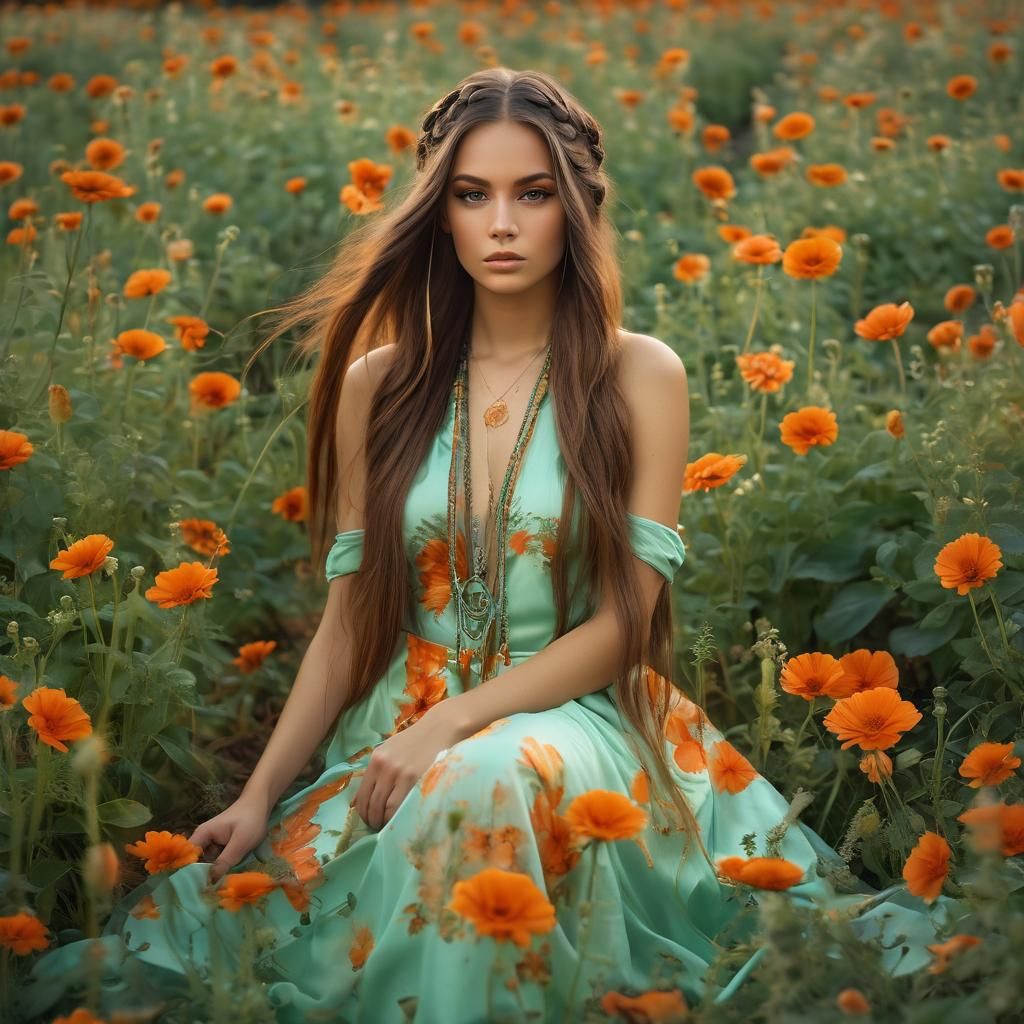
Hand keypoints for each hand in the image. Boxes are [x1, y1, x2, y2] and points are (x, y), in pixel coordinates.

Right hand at [188, 793, 270, 883]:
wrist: (260, 804)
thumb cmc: (251, 820)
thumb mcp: (240, 842)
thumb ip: (224, 861)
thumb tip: (210, 882)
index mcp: (202, 835)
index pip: (187, 859)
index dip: (189, 875)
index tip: (196, 891)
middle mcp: (202, 839)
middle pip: (195, 864)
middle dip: (202, 877)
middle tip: (208, 895)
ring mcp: (211, 843)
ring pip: (207, 864)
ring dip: (212, 874)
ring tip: (217, 889)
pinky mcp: (219, 846)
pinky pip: (216, 861)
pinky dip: (220, 868)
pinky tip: (226, 877)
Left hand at [353, 702, 468, 831]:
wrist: (440, 729)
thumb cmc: (416, 742)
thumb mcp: (391, 750)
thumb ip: (377, 772)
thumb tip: (361, 800)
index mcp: (376, 759)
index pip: (362, 794)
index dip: (362, 812)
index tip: (367, 820)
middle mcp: (385, 766)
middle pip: (372, 803)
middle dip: (372, 820)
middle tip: (377, 827)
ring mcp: (400, 773)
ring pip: (384, 808)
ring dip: (383, 821)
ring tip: (388, 827)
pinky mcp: (415, 779)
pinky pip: (400, 806)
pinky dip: (397, 817)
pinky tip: (400, 820)